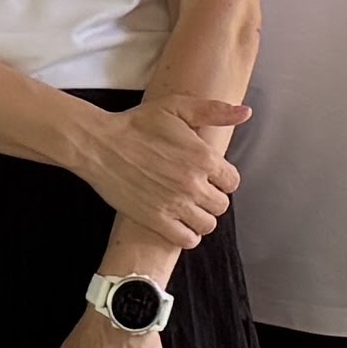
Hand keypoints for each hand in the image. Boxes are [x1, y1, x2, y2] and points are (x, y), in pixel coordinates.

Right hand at [73, 95, 249, 245]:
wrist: (101, 145)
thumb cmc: (138, 124)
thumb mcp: (177, 107)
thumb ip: (214, 111)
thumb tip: (245, 113)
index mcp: (203, 158)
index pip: (232, 181)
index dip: (222, 179)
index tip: (208, 176)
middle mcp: (193, 184)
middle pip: (221, 205)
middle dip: (211, 198)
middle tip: (195, 191)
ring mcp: (175, 205)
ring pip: (207, 225)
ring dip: (201, 218)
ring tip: (187, 208)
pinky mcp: (156, 220)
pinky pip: (186, 240)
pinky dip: (187, 235)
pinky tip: (178, 223)